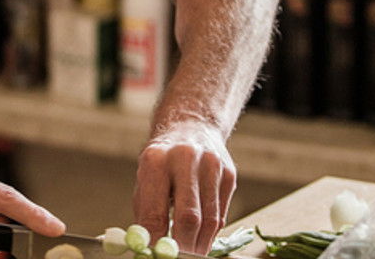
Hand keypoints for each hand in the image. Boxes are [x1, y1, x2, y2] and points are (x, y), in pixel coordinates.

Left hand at [133, 120, 236, 254]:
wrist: (190, 127)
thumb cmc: (162, 161)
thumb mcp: (145, 179)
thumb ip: (146, 213)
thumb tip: (148, 247)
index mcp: (155, 160)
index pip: (154, 212)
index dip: (154, 241)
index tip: (154, 254)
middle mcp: (185, 159)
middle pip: (188, 218)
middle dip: (182, 246)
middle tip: (177, 258)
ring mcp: (212, 165)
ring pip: (209, 220)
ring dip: (199, 244)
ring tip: (190, 253)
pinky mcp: (229, 174)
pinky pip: (221, 215)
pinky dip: (210, 232)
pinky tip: (200, 236)